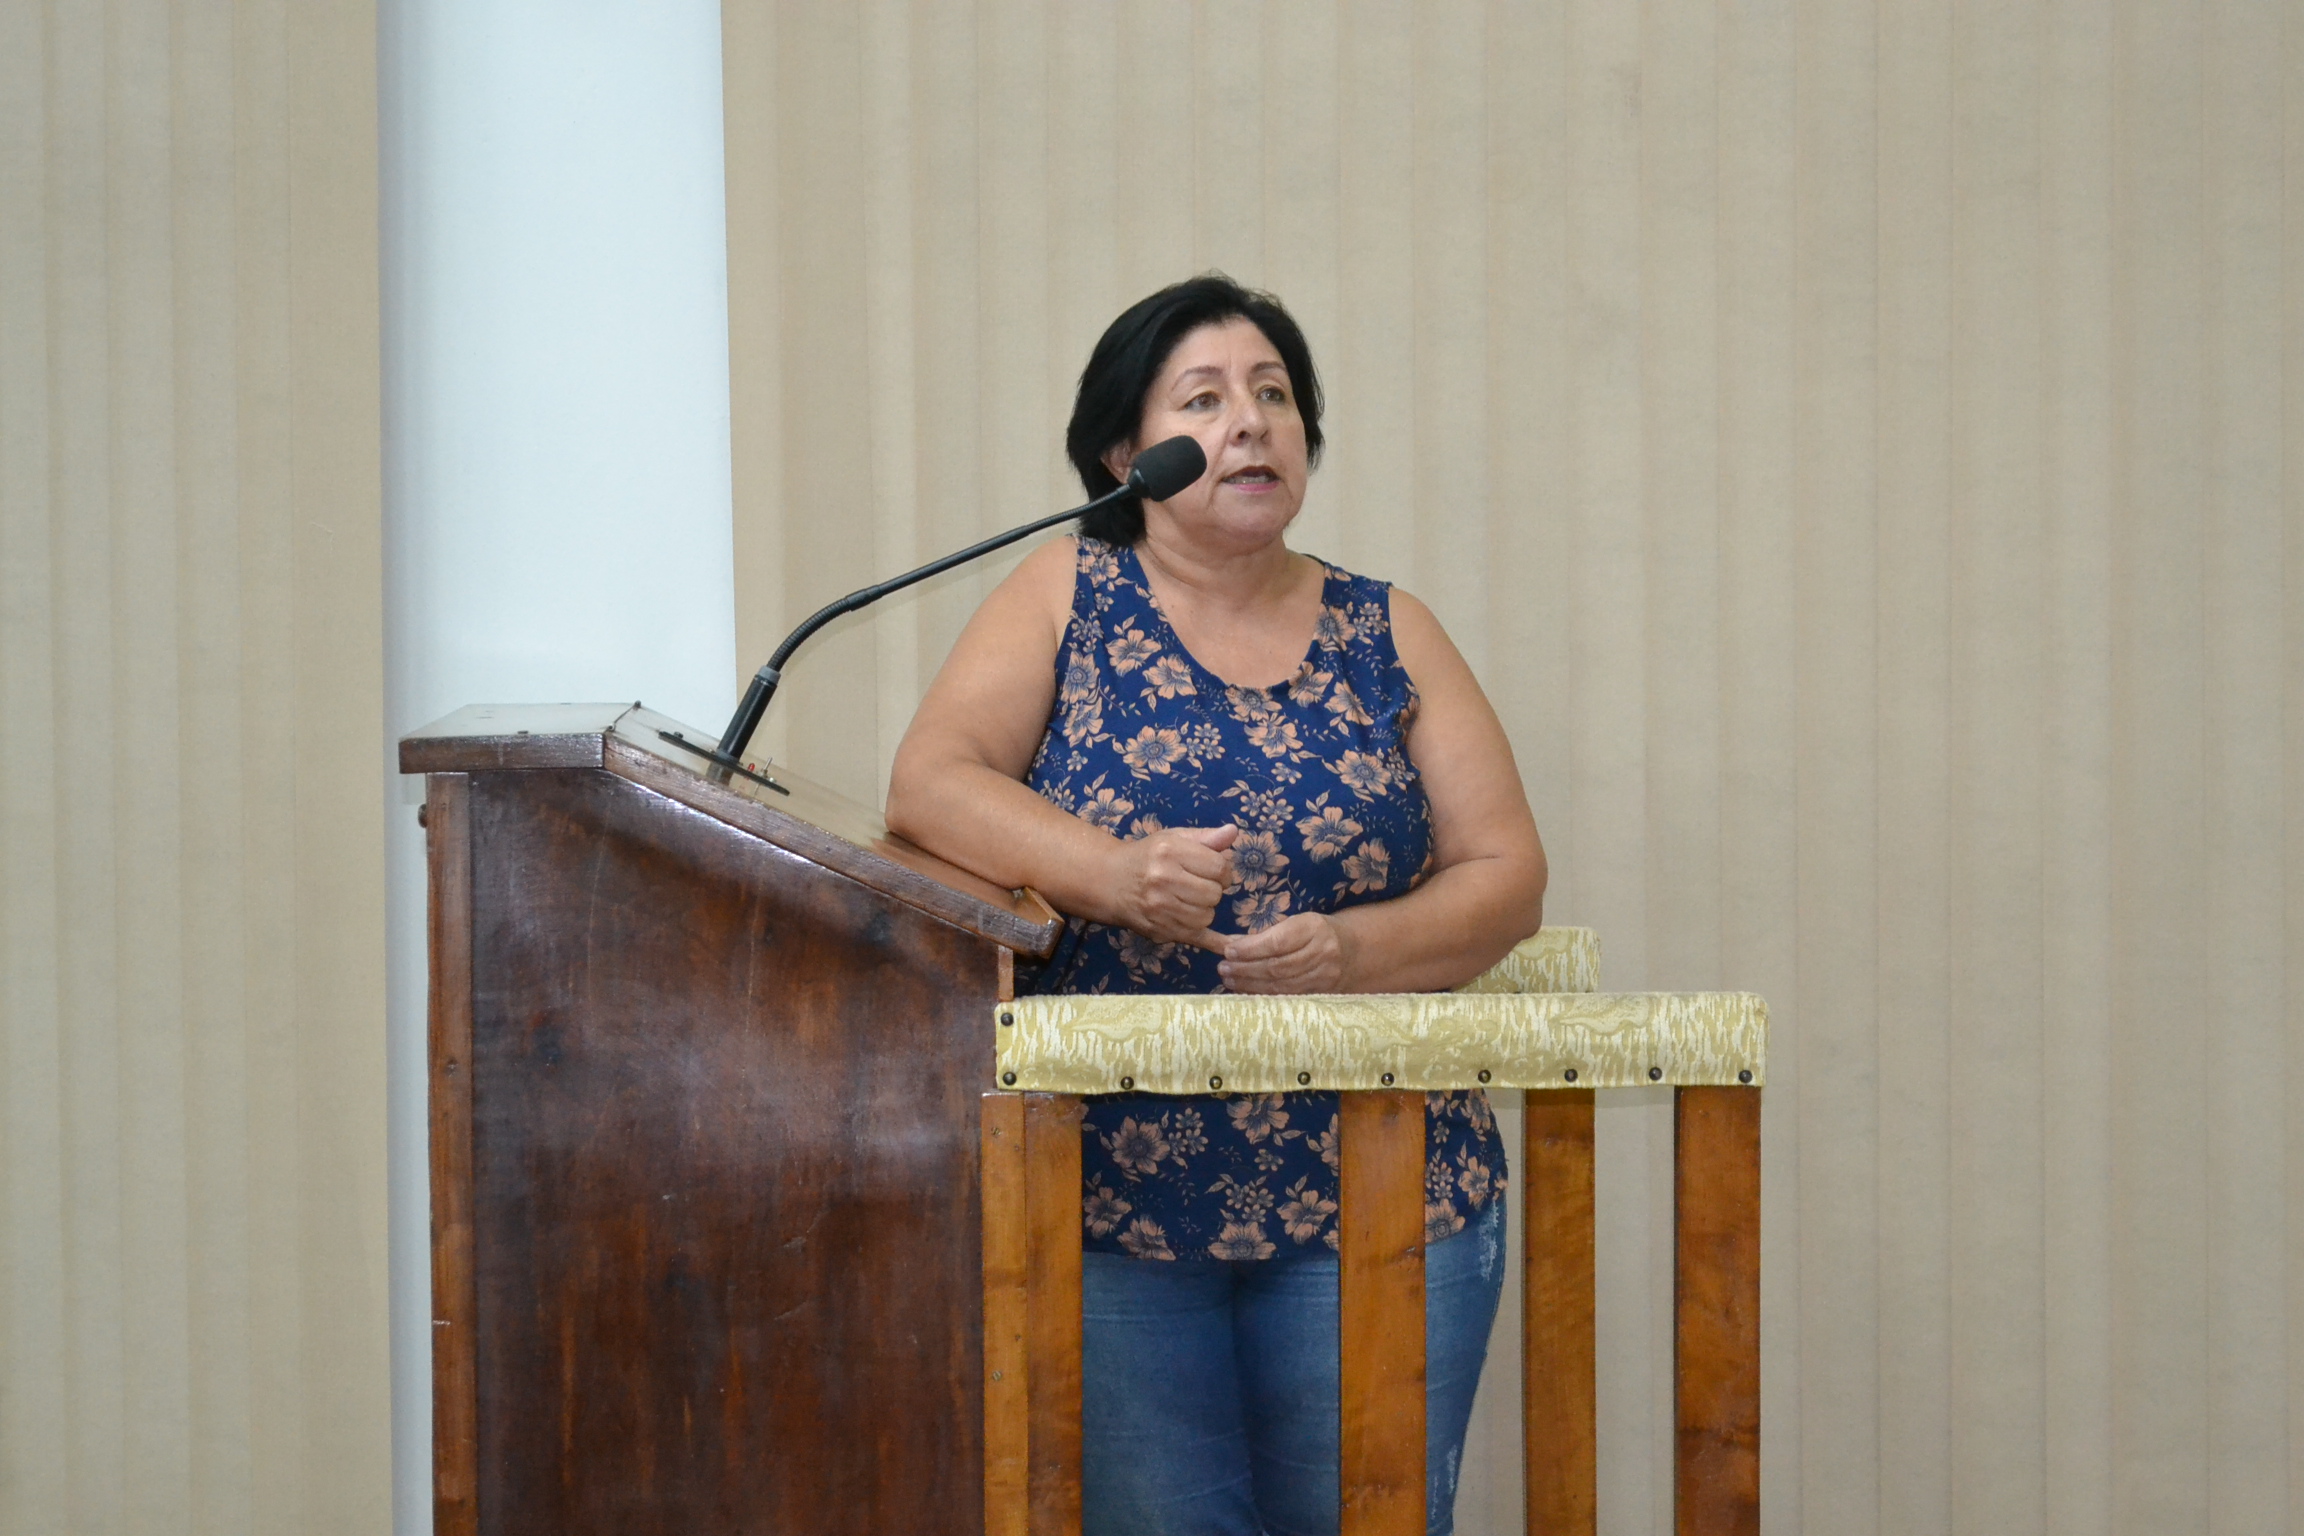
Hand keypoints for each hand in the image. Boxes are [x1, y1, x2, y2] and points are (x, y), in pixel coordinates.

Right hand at [1114, 825, 1236, 950]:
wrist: (1110, 882)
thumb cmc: (1147, 857)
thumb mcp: (1173, 838)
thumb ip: (1205, 837)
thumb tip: (1233, 832)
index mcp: (1169, 852)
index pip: (1219, 868)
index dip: (1222, 871)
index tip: (1212, 871)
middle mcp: (1163, 880)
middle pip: (1214, 894)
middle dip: (1212, 890)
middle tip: (1196, 886)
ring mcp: (1160, 909)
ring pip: (1207, 916)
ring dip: (1204, 910)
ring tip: (1187, 900)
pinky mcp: (1160, 930)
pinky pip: (1197, 938)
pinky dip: (1214, 943)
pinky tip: (1230, 947)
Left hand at [1218, 912, 1351, 993]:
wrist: (1351, 950)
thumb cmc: (1314, 932)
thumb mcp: (1296, 923)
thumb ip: (1266, 933)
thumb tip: (1229, 944)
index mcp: (1314, 928)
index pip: (1277, 942)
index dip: (1251, 949)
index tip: (1229, 951)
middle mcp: (1322, 952)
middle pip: (1277, 966)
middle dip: (1246, 969)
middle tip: (1223, 968)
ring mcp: (1323, 976)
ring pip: (1281, 984)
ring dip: (1250, 983)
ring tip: (1229, 979)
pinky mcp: (1321, 993)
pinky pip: (1287, 996)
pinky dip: (1263, 994)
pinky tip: (1246, 990)